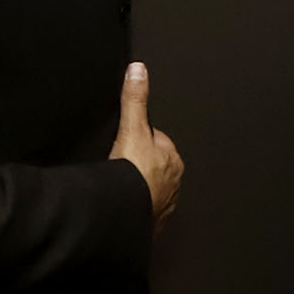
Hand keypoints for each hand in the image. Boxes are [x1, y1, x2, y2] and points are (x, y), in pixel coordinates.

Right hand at [110, 62, 183, 224]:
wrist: (126, 214)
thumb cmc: (133, 177)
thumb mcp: (131, 128)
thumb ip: (135, 99)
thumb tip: (138, 70)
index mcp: (172, 158)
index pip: (157, 140)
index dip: (141, 138)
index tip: (128, 141)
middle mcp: (173, 183)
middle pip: (154, 166)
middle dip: (140, 165)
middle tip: (120, 163)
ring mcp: (164, 204)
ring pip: (150, 189)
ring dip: (138, 188)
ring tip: (120, 185)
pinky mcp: (152, 222)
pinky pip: (144, 211)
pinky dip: (135, 208)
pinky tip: (122, 205)